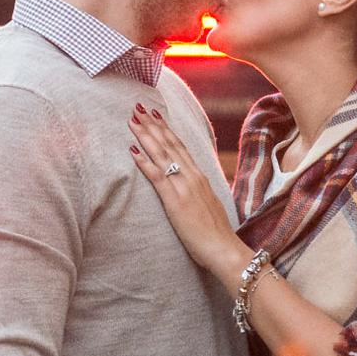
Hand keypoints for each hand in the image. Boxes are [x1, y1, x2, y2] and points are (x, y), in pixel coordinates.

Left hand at [127, 104, 245, 282]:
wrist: (224, 249)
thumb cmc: (216, 233)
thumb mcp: (208, 204)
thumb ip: (198, 191)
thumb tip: (191, 185)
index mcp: (200, 176)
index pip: (180, 146)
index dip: (166, 129)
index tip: (154, 114)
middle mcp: (192, 176)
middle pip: (169, 144)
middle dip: (153, 125)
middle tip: (138, 106)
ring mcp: (184, 187)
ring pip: (162, 155)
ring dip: (146, 136)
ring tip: (133, 120)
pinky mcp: (175, 201)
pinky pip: (157, 177)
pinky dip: (144, 163)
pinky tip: (132, 151)